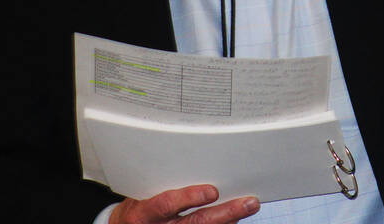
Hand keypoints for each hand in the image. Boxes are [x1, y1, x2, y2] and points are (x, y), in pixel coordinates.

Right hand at [110, 185, 259, 223]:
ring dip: (229, 221)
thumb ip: (164, 181)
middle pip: (195, 223)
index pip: (166, 204)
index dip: (188, 198)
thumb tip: (196, 165)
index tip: (212, 191)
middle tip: (247, 202)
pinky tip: (234, 220)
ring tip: (246, 208)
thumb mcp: (140, 191)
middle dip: (225, 212)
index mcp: (144, 212)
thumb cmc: (136, 206)